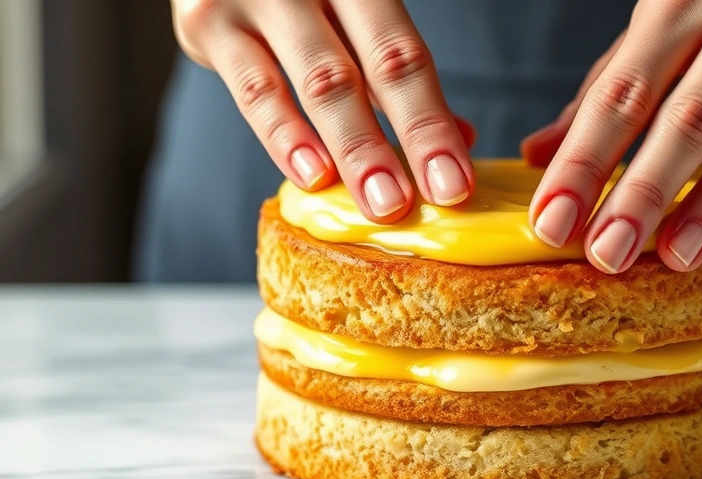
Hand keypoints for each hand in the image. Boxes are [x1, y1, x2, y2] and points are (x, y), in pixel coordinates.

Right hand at [171, 0, 474, 222]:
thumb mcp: (353, 16)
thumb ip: (395, 71)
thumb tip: (460, 137)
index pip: (407, 56)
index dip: (433, 123)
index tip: (455, 182)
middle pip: (375, 66)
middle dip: (409, 138)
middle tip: (428, 200)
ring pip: (317, 81)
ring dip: (353, 149)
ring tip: (380, 202)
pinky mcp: (207, 22)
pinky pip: (253, 88)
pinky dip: (286, 136)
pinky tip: (313, 176)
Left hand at [522, 0, 701, 272]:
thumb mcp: (668, 14)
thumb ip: (610, 82)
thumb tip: (540, 152)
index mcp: (681, 0)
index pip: (621, 94)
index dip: (583, 162)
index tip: (551, 219)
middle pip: (687, 122)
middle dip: (642, 195)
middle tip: (607, 254)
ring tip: (675, 257)